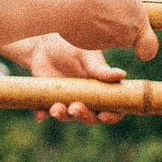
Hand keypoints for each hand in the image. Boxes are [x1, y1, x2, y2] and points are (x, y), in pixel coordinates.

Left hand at [4, 33, 127, 123]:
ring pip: (68, 117)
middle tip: (75, 107)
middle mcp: (87, 98)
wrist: (44, 43)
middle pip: (90, 118)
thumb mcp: (87, 55)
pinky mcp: (49, 101)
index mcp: (102, 88)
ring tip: (56, 108)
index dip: (112, 116)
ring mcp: (67, 101)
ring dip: (63, 116)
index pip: (114, 108)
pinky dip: (42, 115)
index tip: (103, 115)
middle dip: (84, 116)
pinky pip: (45, 113)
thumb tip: (122, 75)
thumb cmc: (71, 45)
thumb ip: (100, 68)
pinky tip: (39, 114)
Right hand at [63, 0, 158, 60]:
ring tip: (89, 2)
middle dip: (117, 21)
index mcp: (137, 23)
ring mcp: (103, 43)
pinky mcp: (84, 44)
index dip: (147, 45)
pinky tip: (78, 10)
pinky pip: (88, 34)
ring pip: (105, 33)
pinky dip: (85, 24)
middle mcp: (123, 38)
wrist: (70, 1)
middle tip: (106, 3)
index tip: (141, 42)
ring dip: (100, 21)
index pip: (149, 47)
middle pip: (124, 34)